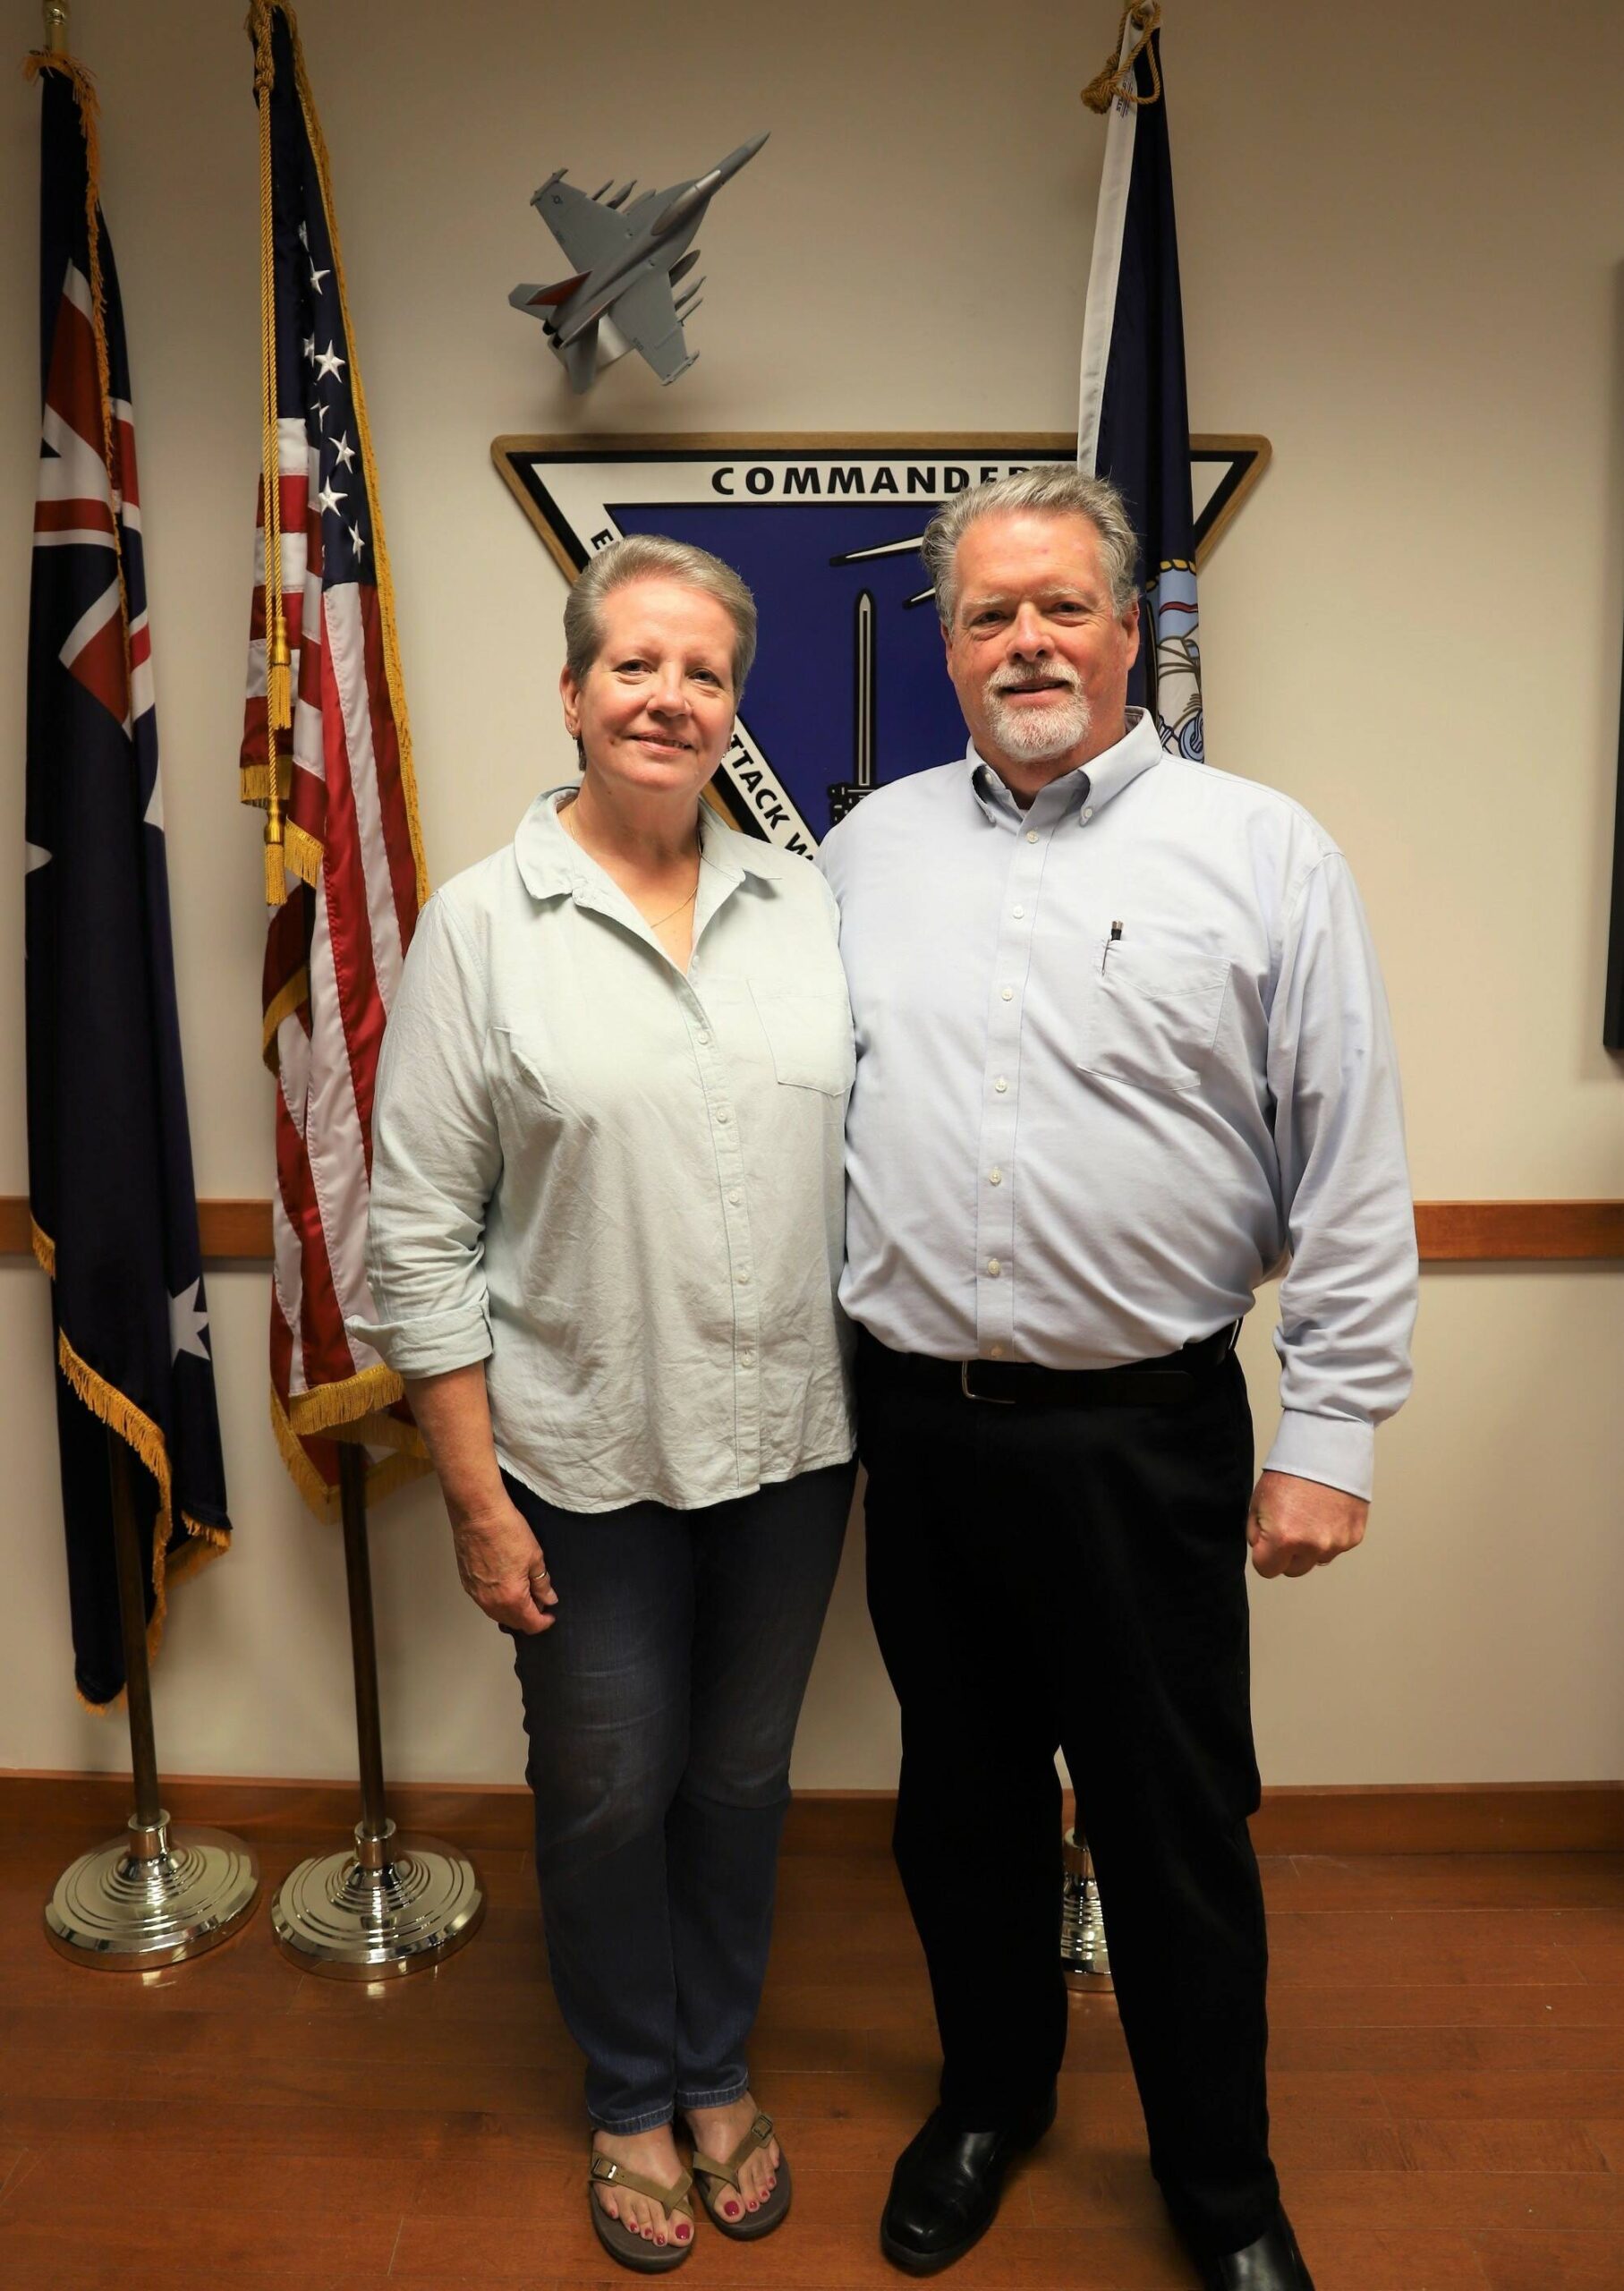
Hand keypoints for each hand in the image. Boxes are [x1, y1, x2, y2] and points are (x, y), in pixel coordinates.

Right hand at [449, 1496, 559, 1632]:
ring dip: (512, 1610)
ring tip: (523, 1594)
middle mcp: (491, 1603)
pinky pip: (485, 1602)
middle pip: (513, 1622)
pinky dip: (497, 1601)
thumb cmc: (508, 1532)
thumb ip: (542, 1584)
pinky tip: (505, 1586)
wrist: (478, 1515)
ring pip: (497, 1613)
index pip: (530, 1624)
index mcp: (512, 1599)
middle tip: (539, 1601)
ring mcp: (476, 1594)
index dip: (544, 1622)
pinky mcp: (467, 1584)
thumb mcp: (535, 1558)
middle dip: (528, 1617)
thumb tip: (548, 1599)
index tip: (551, 1615)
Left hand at [1247, 1469, 1367, 1579]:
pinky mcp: (1354, 1536)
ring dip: (1311, 1546)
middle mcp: (1313, 1547)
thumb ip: (1257, 1532)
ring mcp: (1337, 1543)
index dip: (1264, 1555)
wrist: (1328, 1449)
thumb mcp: (1258, 1501)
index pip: (1267, 1570)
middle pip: (1294, 1569)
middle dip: (1287, 1554)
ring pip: (1317, 1559)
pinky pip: (1337, 1547)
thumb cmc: (1290, 1471)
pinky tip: (1327, 1512)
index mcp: (1284, 1539)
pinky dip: (1331, 1535)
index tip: (1267, 1542)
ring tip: (1310, 1514)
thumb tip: (1262, 1548)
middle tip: (1289, 1525)